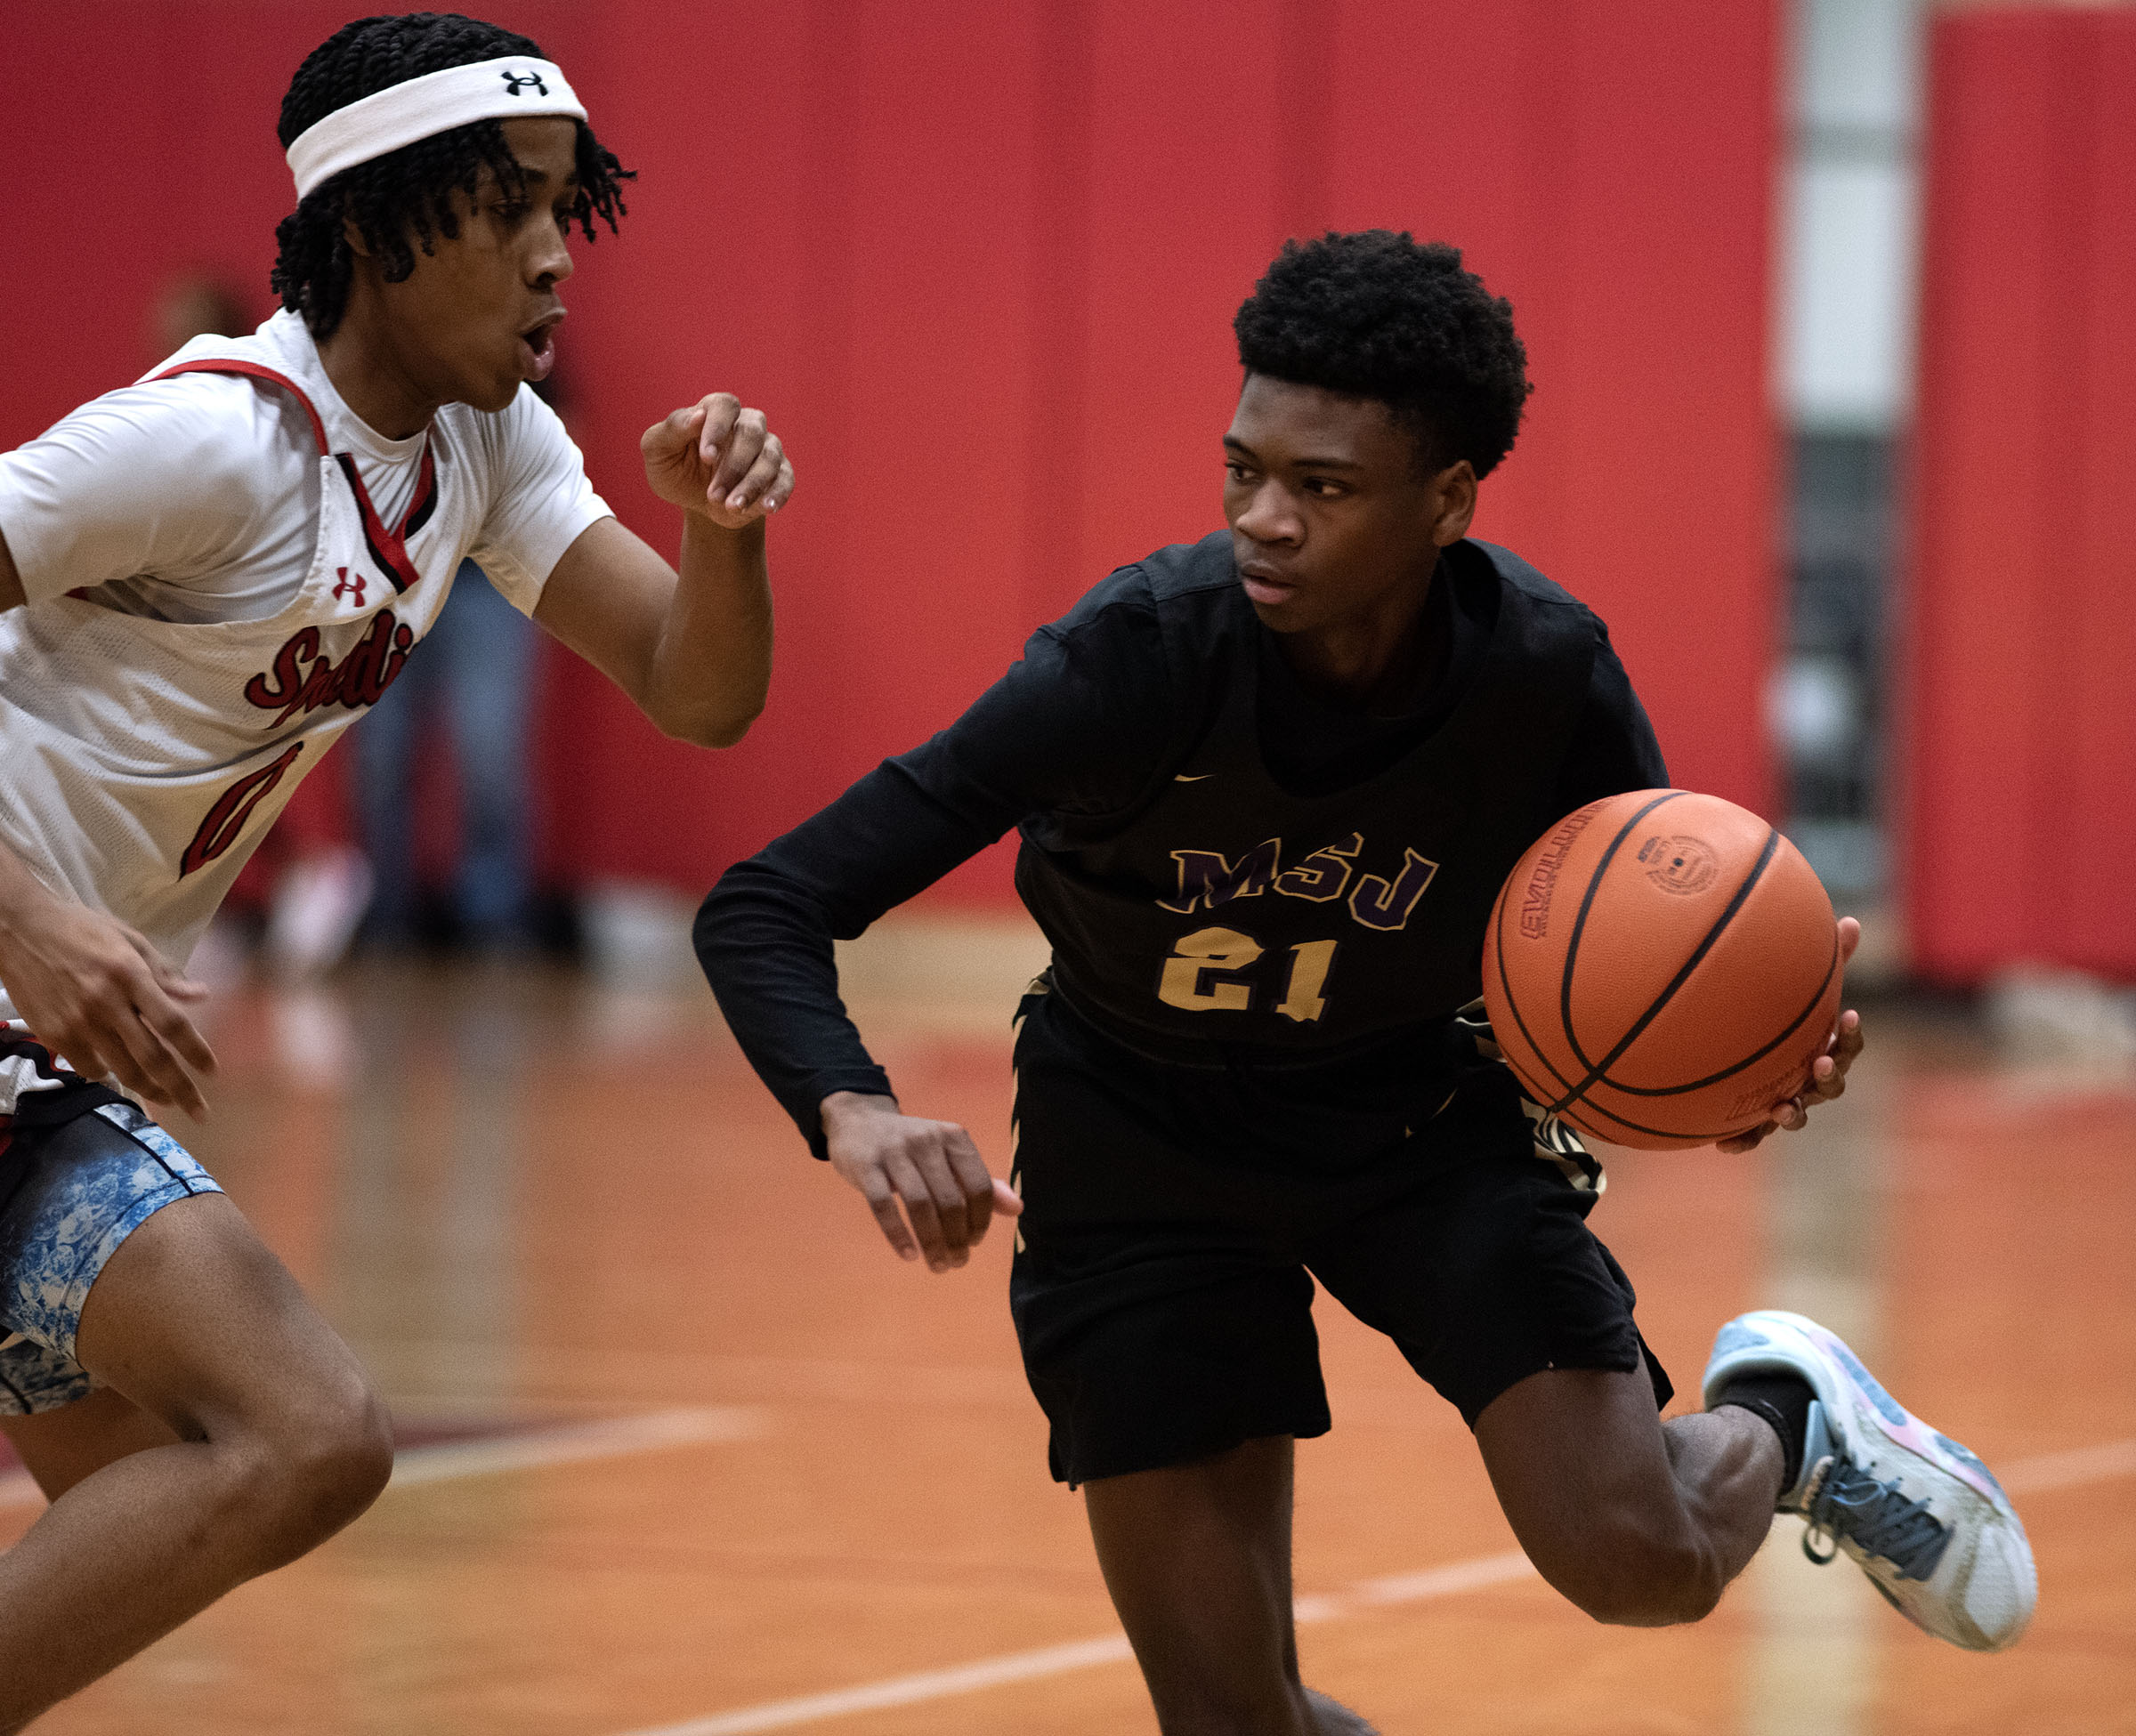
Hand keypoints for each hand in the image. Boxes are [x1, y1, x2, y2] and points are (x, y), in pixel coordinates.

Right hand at [0, 889, 215, 1117]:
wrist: (19, 929)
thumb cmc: (81, 929)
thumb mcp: (129, 940)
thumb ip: (165, 973)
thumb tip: (202, 997)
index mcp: (130, 975)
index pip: (172, 1023)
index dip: (195, 1052)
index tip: (212, 1073)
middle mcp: (106, 1003)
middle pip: (152, 1057)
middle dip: (180, 1089)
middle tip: (200, 1112)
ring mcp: (77, 1022)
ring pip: (122, 1069)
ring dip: (148, 1090)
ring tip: (166, 1100)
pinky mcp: (53, 1034)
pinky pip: (89, 1067)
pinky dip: (108, 1075)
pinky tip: (120, 1074)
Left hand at [641, 394, 793, 528]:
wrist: (697, 504)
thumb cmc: (675, 469)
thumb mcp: (658, 451)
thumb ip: (672, 429)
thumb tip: (698, 416)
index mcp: (715, 411)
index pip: (725, 405)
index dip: (718, 428)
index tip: (706, 457)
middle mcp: (746, 425)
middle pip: (751, 433)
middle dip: (733, 467)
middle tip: (713, 495)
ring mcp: (766, 449)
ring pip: (769, 458)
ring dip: (751, 485)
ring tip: (731, 507)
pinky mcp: (779, 474)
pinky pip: (786, 479)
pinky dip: (778, 493)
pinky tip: (767, 507)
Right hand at [820, 1090, 1021, 1271]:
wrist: (859, 1121)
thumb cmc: (912, 1148)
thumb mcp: (948, 1156)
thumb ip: (980, 1181)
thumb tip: (1017, 1209)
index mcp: (954, 1137)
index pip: (979, 1185)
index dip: (981, 1220)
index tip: (975, 1243)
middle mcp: (927, 1140)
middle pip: (950, 1200)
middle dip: (957, 1239)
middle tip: (957, 1263)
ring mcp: (894, 1151)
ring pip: (919, 1205)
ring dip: (932, 1242)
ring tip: (938, 1266)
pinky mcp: (866, 1165)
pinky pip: (883, 1206)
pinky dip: (898, 1235)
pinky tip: (909, 1255)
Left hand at [1717, 917, 1862, 1153]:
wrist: (1736, 1052)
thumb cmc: (1776, 1015)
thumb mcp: (1798, 988)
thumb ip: (1823, 961)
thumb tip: (1850, 921)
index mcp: (1824, 1048)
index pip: (1848, 1045)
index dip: (1850, 1035)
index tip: (1847, 1015)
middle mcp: (1808, 1079)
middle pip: (1830, 1086)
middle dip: (1828, 1077)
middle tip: (1818, 1064)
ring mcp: (1784, 1100)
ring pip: (1795, 1114)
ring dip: (1793, 1113)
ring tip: (1781, 1107)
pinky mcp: (1754, 1118)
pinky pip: (1752, 1134)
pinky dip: (1743, 1140)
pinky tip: (1723, 1144)